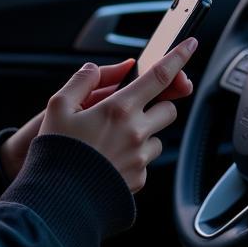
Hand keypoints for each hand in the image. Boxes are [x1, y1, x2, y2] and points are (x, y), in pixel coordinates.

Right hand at [0, 52, 193, 180]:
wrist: (58, 202)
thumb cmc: (56, 151)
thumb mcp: (58, 106)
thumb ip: (81, 81)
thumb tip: (94, 68)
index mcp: (119, 109)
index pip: (159, 76)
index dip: (178, 58)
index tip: (190, 44)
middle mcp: (136, 133)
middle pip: (168, 109)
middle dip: (156, 104)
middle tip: (131, 108)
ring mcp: (141, 159)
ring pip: (158, 137)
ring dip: (144, 132)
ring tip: (111, 140)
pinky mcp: (140, 181)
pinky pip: (146, 161)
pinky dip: (134, 156)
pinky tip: (109, 160)